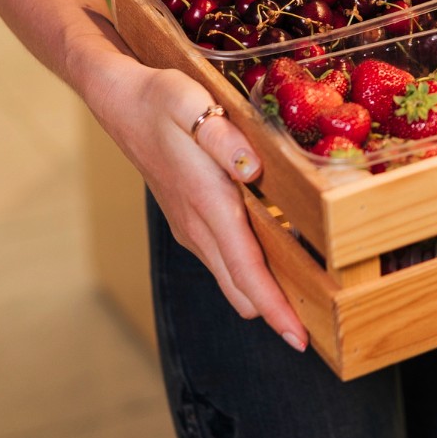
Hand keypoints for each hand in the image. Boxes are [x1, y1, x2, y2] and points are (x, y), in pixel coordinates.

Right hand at [100, 60, 308, 351]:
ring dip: (262, 295)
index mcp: (208, 204)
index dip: (273, 306)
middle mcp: (199, 226)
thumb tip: (250, 169)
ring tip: (305, 304)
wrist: (120, 101)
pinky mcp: (190, 219)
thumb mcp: (193, 104)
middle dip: (275, 312)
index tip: (298, 337)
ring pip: (231, 277)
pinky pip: (225, 260)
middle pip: (241, 287)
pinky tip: (276, 264)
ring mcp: (192, 226)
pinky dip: (249, 274)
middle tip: (317, 329)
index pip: (245, 269)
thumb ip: (223, 139)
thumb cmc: (162, 100)